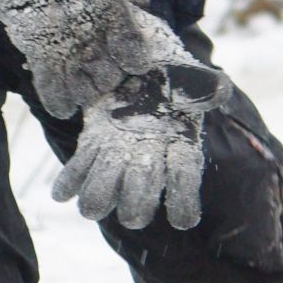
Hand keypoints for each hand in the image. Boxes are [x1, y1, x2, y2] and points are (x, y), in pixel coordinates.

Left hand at [52, 51, 230, 230]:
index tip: (182, 221)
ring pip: (107, 185)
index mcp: (177, 142)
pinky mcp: (92, 143)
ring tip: (91, 207)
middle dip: (136, 204)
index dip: (184, 199)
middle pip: (143, 189)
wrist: (134, 62)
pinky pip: (78, 168)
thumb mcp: (185, 72)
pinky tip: (61, 193)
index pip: (184, 176)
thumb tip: (221, 88)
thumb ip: (200, 83)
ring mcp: (117, 153)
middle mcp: (148, 156)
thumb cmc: (167, 71)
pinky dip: (69, 182)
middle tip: (131, 216)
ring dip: (99, 198)